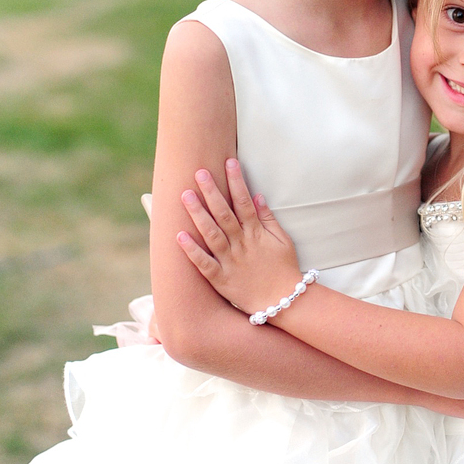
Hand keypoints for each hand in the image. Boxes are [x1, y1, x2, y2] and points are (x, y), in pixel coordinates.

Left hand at [177, 160, 301, 314]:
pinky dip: (192, 251)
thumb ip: (268, 218)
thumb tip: (257, 196)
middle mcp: (241, 244)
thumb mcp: (282, 240)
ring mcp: (230, 262)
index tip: (229, 162)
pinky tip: (179, 236)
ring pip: (211, 234)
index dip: (236, 181)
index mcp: (256, 233)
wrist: (284, 301)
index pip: (244, 201)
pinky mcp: (221, 279)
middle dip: (211, 191)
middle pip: (224, 213)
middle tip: (199, 172)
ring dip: (198, 214)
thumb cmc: (284, 269)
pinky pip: (204, 264)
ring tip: (185, 196)